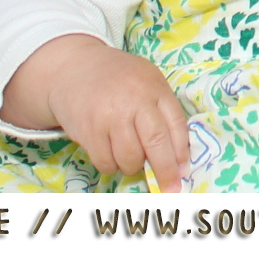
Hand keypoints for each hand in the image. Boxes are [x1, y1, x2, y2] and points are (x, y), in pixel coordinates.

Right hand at [5, 34, 188, 189]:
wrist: (74, 69)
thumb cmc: (119, 79)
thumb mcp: (147, 82)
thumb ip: (162, 110)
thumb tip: (178, 153)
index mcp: (154, 88)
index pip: (176, 123)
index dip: (182, 151)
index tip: (184, 171)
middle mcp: (134, 101)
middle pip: (156, 143)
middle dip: (166, 171)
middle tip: (171, 188)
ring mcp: (110, 116)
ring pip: (130, 159)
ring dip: (133, 166)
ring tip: (129, 154)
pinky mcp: (89, 131)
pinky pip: (106, 162)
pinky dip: (111, 165)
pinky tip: (110, 152)